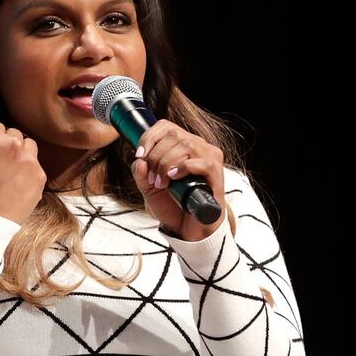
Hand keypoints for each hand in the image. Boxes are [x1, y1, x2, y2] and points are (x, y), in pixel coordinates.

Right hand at [0, 101, 46, 223]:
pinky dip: (28, 175)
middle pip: (14, 136)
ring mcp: (29, 159)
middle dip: (6, 148)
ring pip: (28, 148)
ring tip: (6, 176)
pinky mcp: (40, 176)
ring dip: (20, 157)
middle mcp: (14, 143)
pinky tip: (14, 187)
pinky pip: (36, 167)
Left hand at [130, 119, 225, 240]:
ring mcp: (209, 158)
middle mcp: (198, 146)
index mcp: (183, 145)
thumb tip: (139, 161)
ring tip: (162, 184)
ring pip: (186, 145)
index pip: (166, 126)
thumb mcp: (149, 189)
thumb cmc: (173, 206)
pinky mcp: (217, 174)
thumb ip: (141, 175)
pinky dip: (184, 168)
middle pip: (174, 135)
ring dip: (167, 164)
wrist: (188, 229)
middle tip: (152, 178)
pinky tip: (174, 178)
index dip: (150, 137)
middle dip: (156, 156)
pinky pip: (202, 162)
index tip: (140, 155)